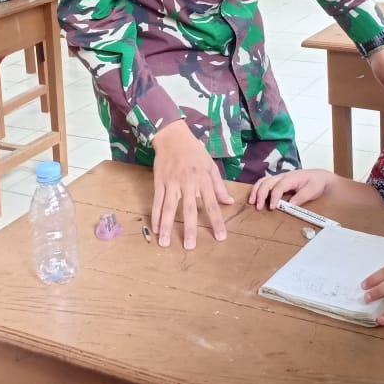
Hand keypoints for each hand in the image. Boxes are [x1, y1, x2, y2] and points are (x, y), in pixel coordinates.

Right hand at [150, 120, 232, 248]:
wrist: (172, 137)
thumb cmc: (194, 152)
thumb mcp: (210, 165)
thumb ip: (219, 185)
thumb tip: (229, 202)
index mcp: (203, 179)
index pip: (212, 204)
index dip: (216, 221)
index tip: (220, 237)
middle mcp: (187, 182)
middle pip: (188, 209)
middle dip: (189, 228)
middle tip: (190, 246)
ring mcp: (171, 182)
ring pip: (168, 207)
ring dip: (166, 226)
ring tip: (164, 243)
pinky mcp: (159, 182)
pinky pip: (156, 201)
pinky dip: (155, 216)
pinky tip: (155, 229)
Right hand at [249, 169, 336, 208]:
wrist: (321, 177)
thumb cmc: (317, 184)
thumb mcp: (313, 190)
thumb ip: (302, 196)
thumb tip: (290, 204)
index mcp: (292, 177)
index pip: (279, 186)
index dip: (274, 197)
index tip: (272, 207)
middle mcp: (283, 176)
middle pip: (267, 182)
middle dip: (260, 194)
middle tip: (258, 207)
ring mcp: (279, 178)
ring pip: (263, 181)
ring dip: (256, 191)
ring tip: (251, 202)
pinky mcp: (278, 181)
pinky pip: (265, 183)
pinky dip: (258, 189)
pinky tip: (255, 198)